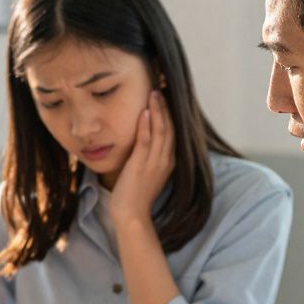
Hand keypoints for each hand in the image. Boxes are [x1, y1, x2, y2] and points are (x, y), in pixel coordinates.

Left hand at [109, 90, 173, 224]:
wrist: (131, 215)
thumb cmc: (134, 195)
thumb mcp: (145, 172)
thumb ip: (146, 156)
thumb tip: (141, 142)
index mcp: (168, 161)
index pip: (171, 132)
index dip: (168, 114)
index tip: (164, 98)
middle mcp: (165, 160)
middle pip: (169, 128)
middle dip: (165, 107)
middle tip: (160, 88)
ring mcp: (155, 163)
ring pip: (160, 131)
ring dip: (157, 111)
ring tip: (154, 93)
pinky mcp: (141, 165)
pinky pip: (146, 141)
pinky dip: (146, 126)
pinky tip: (145, 112)